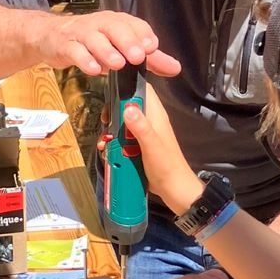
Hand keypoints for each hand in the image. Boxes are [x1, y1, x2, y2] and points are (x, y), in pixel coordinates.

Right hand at [35, 9, 180, 78]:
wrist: (51, 36)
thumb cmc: (91, 43)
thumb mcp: (121, 49)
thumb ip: (149, 60)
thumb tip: (175, 68)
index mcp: (117, 22)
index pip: (134, 24)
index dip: (143, 34)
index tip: (152, 47)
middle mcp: (100, 24)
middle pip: (115, 28)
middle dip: (127, 41)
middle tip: (138, 56)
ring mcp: (82, 34)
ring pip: (94, 39)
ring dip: (106, 51)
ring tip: (117, 64)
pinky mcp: (65, 45)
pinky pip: (75, 50)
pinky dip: (84, 59)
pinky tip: (93, 70)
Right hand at [118, 87, 202, 213]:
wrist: (174, 190)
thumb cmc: (166, 167)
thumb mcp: (151, 146)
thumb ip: (141, 127)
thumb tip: (128, 108)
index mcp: (156, 115)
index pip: (142, 89)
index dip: (127, 88)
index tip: (111, 98)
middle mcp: (150, 121)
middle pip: (127, 106)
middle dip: (113, 113)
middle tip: (105, 124)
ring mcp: (144, 134)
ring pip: (123, 124)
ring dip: (112, 132)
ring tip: (106, 142)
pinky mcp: (139, 147)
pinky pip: (124, 139)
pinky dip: (115, 144)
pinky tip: (109, 152)